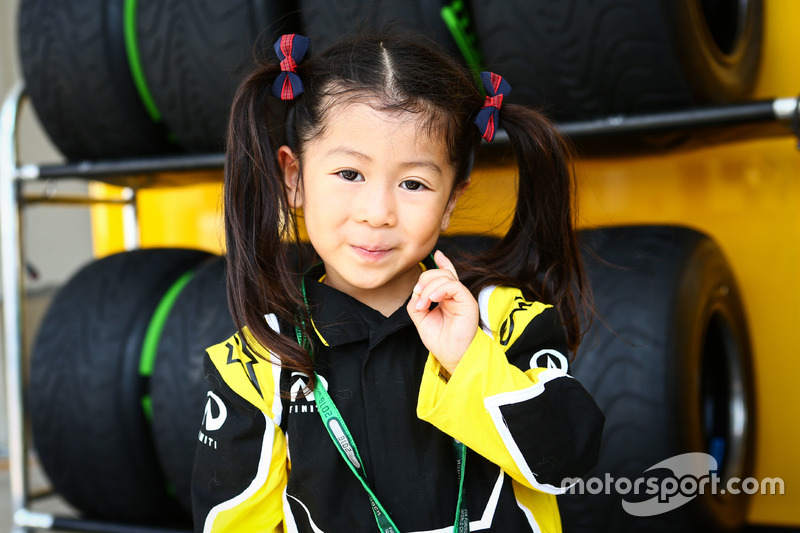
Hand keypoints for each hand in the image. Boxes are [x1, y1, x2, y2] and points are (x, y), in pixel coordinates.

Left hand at [407, 250, 478, 375]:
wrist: (451, 355)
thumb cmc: (439, 339)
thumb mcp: (421, 318)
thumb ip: (417, 301)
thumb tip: (417, 290)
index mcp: (447, 297)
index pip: (447, 275)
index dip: (443, 263)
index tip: (436, 254)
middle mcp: (456, 295)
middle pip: (441, 273)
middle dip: (424, 280)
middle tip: (418, 300)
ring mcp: (462, 297)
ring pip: (445, 277)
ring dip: (429, 288)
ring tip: (423, 304)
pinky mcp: (468, 302)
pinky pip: (454, 285)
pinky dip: (440, 289)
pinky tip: (433, 299)